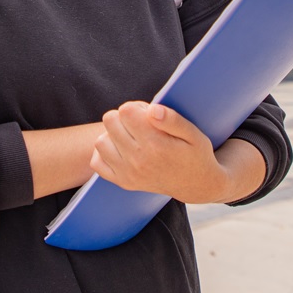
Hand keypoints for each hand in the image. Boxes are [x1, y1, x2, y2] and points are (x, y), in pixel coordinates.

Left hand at [90, 101, 230, 203]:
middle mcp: (138, 161)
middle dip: (124, 117)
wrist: (196, 185)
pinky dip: (105, 153)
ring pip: (100, 141)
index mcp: (156, 145)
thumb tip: (152, 110)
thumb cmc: (195, 154)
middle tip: (141, 124)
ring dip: (113, 134)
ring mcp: (128, 174)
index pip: (126, 111)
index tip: (149, 114)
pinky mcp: (122, 182)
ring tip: (132, 137)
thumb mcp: (193, 133)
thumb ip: (173, 119)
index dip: (137, 107)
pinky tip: (121, 150)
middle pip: (110, 121)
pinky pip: (96, 162)